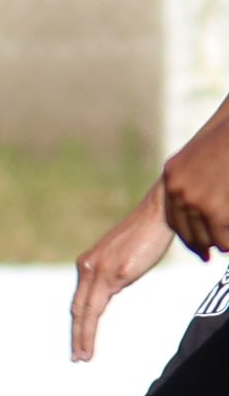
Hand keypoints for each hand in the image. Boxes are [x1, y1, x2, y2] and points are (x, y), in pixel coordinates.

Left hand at [76, 183, 175, 362]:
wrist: (156, 215)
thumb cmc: (144, 235)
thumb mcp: (123, 260)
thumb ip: (113, 276)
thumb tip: (111, 290)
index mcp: (88, 264)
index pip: (79, 299)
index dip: (77, 322)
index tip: (76, 341)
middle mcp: (87, 267)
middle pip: (77, 308)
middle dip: (76, 335)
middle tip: (76, 357)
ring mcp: (99, 271)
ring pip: (84, 311)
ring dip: (81, 336)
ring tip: (82, 356)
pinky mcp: (115, 274)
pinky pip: (99, 306)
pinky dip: (91, 326)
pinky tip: (92, 338)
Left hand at [172, 108, 228, 257]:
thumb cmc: (227, 138)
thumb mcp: (202, 157)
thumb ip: (198, 178)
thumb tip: (204, 199)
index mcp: (172, 176)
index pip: (174, 217)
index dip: (188, 234)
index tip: (198, 247)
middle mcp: (176, 189)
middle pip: (187, 230)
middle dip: (201, 244)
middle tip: (209, 256)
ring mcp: (193, 200)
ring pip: (206, 236)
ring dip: (218, 244)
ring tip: (224, 250)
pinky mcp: (213, 208)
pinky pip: (221, 236)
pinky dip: (228, 242)